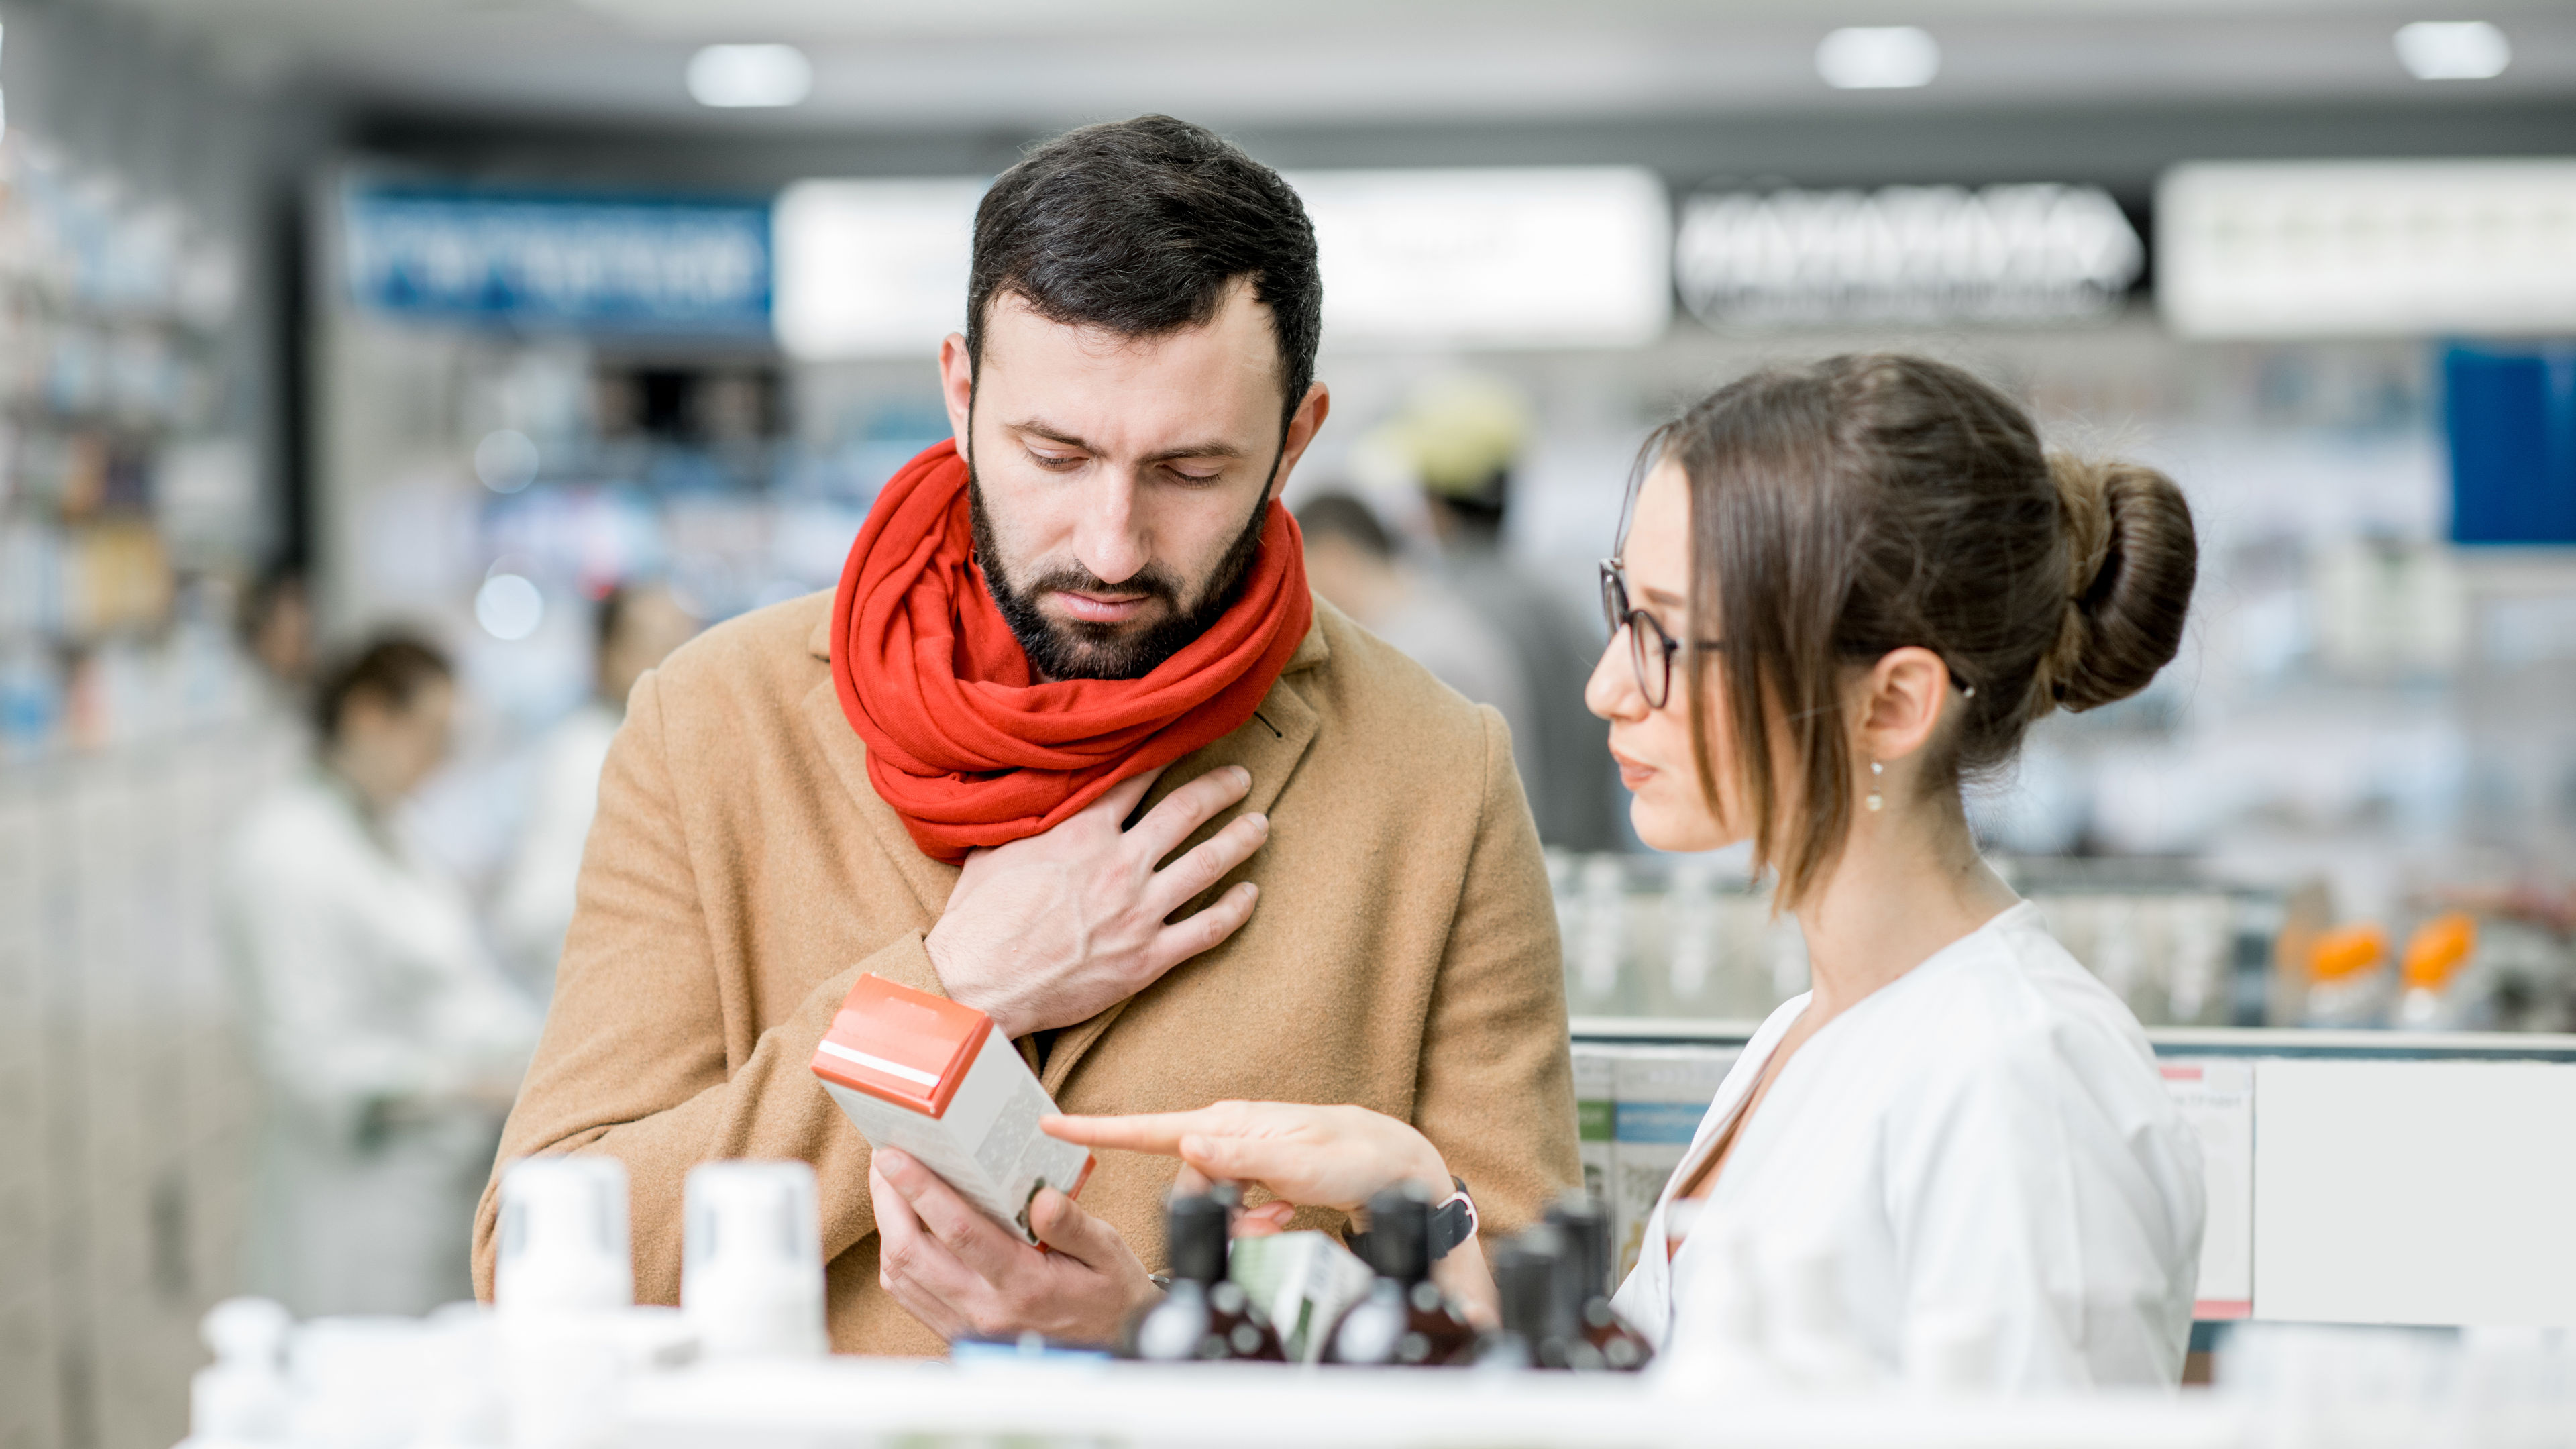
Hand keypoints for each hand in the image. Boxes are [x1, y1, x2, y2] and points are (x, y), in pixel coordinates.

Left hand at [870, 1148, 1156, 1345]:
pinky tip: (904, 1227)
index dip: (921, 1189)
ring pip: (901, 1275)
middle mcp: (986, 1310)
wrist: (1111, 1348)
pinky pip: (909, 1294)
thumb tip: (1042, 1198)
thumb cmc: (1110, 1295)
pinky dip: (895, 1256)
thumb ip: (1074, 1225)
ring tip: (889, 1185)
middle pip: (911, 1252)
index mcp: (1025, 1285)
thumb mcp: (1109, 1253)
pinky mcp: (957, 1332)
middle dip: (888, 1201)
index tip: (895, 1156)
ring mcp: (966, 1326)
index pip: (959, 1231)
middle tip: (883, 1159)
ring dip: (887, 1227)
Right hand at [924, 765, 1268, 1039]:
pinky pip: (1207, 928)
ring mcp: (1139, 911)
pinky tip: (1250, 894)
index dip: (1167, 756)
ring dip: (1240, 839)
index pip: (1136, 780)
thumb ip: (1026, 818)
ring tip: (1259, 825)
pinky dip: (1235, 909)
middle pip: (1186, 811)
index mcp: (1083, 832)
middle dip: (1220, 789)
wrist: (980, 983)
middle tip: (1240, 778)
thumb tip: (1029, 791)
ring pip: (1208, 863)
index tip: (1188, 741)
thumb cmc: (979, 919)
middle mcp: (1120, 864)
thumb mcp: (993, 848)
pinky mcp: (1148, 957)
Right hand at [1046, 1102, 1498, 1325]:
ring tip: (1279, 1217)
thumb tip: (1189, 1146)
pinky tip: (1281, 1217)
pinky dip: (1252, 1219)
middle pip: (1182, 1178)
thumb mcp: (1301, 1164)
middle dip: (1209, 1208)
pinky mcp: (1254, 1172)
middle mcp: (1230, 1131)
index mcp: (1231, 1123)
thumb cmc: (1356, 1157)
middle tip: (1261, 1218)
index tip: (1050, 1124)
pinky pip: (1231, 1205)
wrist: (1396, 1166)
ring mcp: (1242, 1152)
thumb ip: (1243, 1158)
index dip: (1097, 1130)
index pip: (1152, 1127)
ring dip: (1237, 1218)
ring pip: (1206, 1197)